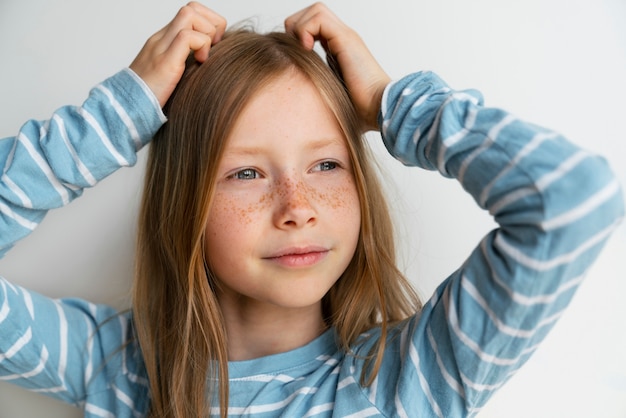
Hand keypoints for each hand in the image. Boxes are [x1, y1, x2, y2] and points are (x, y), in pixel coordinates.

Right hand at [130, 2, 225, 106]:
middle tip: (214, 48)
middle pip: (191, 7)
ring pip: (190, 14)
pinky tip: (201, 63)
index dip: (208, 24)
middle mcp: (162, 39)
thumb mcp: (172, 78)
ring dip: (207, 33)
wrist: (125, 110)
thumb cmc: (150, 99)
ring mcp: (161, 48)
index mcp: (164, 42)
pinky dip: (202, 46)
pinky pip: (188, 37)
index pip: (190, 13)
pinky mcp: (165, 62)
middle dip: (212, 23)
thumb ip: (185, 66)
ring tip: (205, 56)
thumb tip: (207, 67)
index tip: (213, 47)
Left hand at [285, 2, 389, 131]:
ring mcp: (345, 37)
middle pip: (314, 12)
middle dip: (296, 26)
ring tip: (302, 49)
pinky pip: (318, 18)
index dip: (298, 35)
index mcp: (339, 50)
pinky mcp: (346, 39)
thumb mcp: (331, 100)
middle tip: (296, 50)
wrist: (380, 110)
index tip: (296, 58)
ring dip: (300, 26)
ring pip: (315, 10)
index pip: (314, 26)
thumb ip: (319, 95)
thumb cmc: (361, 112)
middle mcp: (343, 40)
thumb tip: (301, 111)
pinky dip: (305, 30)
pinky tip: (307, 50)